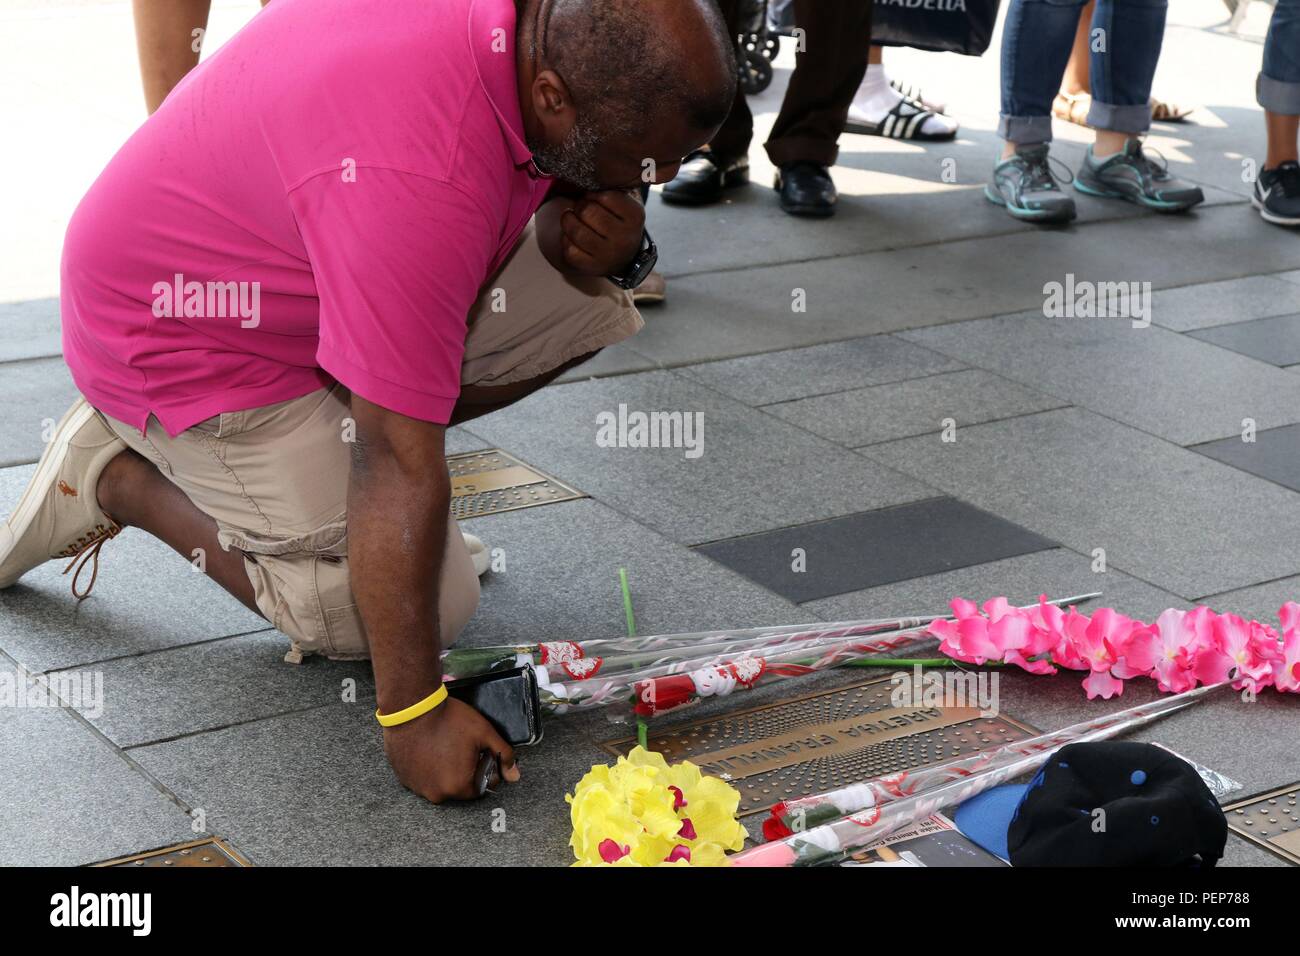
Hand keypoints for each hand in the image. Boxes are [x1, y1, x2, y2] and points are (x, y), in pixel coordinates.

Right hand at [383, 696, 519, 802]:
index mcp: (459, 786)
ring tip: (444, 745)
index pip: (481, 785)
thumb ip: (503, 754)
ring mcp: (417, 787)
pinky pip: (423, 778)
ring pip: (441, 782)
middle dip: (465, 769)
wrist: (411, 708)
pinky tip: (430, 749)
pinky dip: (428, 767)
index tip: (478, 752)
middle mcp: (436, 794)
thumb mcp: (484, 732)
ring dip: (446, 769)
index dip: (484, 766)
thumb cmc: (448, 719)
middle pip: (461, 786)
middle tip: (461, 746)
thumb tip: (514, 775)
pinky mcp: (404, 778)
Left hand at [560, 189, 645, 275]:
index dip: (593, 193)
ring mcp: (608, 256)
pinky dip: (566, 240)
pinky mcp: (592, 268)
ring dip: (568, 220)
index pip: (604, 196)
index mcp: (635, 216)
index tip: (594, 197)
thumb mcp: (626, 200)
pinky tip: (572, 237)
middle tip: (582, 208)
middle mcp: (624, 238)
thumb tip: (595, 172)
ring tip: (572, 218)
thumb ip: (614, 185)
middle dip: (580, 206)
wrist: (623, 255)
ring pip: (576, 231)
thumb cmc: (619, 220)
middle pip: (587, 211)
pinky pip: (569, 250)